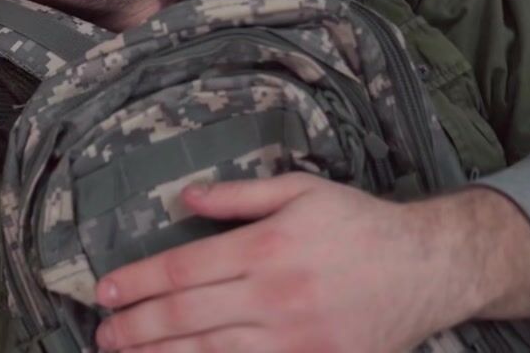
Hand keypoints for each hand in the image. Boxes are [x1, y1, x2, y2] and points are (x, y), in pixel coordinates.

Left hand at [93, 173, 487, 352]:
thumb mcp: (301, 190)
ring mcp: (293, 338)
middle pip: (188, 315)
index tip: (105, 290)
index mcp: (268, 247)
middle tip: (103, 332)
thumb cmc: (358, 224)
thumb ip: (239, 196)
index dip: (140, 281)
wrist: (426, 269)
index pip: (186, 268)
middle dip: (137, 326)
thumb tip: (185, 198)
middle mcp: (275, 295)